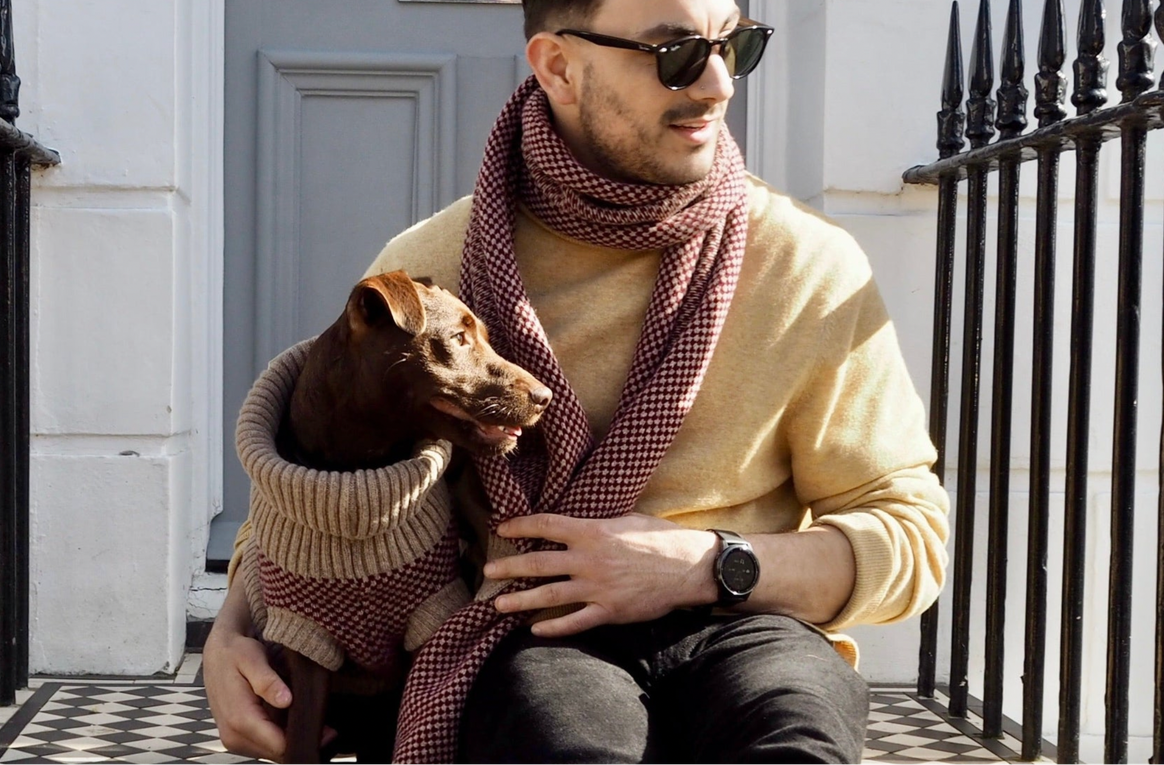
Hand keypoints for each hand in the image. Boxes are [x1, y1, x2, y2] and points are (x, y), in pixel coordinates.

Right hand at [203, 585, 335, 761]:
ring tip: (310, 721)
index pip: (277, 745)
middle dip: (301, 740)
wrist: (217, 654)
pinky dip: (280, 737)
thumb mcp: (252, 658)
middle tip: (325, 727)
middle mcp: (234, 736)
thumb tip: (285, 701)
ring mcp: (235, 740)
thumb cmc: (235, 653)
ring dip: (291, 740)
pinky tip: (292, 721)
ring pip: (271, 752)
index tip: (326, 731)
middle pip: (276, 753)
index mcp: (240, 718)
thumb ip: (267, 681)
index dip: (304, 739)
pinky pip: (264, 746)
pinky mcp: (238, 738)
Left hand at [483, 513, 718, 636]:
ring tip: (498, 605)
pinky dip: (554, 628)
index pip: (547, 525)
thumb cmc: (661, 538)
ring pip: (550, 596)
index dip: (521, 525)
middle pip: (539, 563)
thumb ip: (598, 523)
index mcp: (593, 532)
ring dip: (521, 601)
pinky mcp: (610, 610)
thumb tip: (578, 521)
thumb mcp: (627, 519)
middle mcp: (589, 559)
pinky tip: (535, 631)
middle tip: (487, 572)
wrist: (690, 567)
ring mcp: (598, 588)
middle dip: (509, 567)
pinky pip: (575, 622)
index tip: (502, 527)